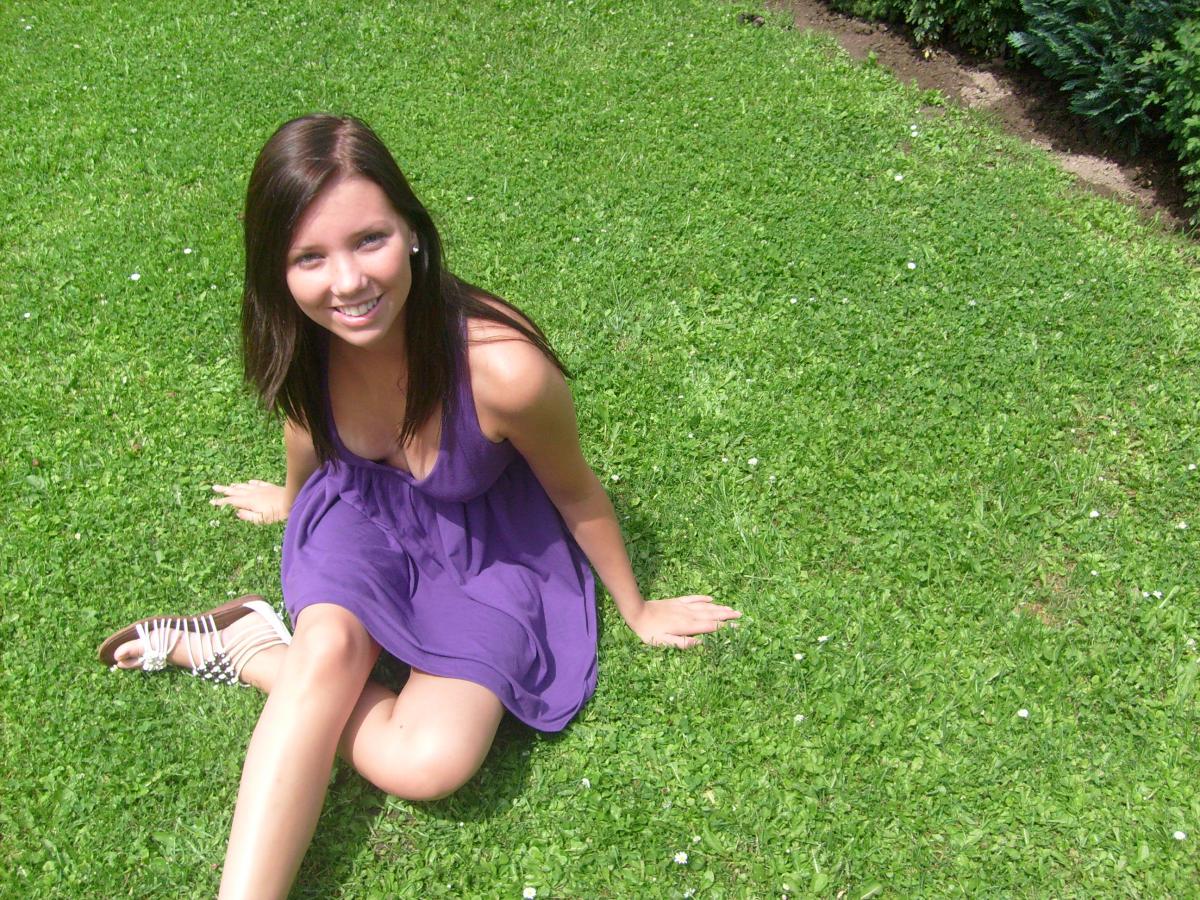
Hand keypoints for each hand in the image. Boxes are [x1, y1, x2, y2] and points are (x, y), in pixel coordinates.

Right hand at [210, 480, 289, 523]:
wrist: (292, 499)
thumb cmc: (277, 513)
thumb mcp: (261, 519)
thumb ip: (248, 516)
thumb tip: (237, 512)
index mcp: (249, 501)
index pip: (231, 501)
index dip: (221, 502)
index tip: (212, 502)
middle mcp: (252, 493)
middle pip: (235, 491)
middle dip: (224, 490)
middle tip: (214, 488)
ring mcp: (261, 489)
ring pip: (244, 486)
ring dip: (235, 485)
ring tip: (228, 485)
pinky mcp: (269, 486)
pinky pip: (256, 483)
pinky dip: (250, 483)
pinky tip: (248, 482)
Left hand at [626, 595, 741, 648]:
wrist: (638, 612)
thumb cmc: (649, 632)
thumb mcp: (663, 642)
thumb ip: (682, 643)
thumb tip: (701, 643)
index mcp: (687, 626)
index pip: (710, 626)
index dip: (724, 626)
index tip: (737, 626)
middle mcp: (688, 615)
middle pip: (711, 615)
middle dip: (726, 615)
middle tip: (741, 615)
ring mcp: (683, 607)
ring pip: (705, 607)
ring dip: (719, 607)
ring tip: (731, 608)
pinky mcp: (677, 602)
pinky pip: (693, 599)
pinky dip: (703, 598)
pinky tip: (711, 598)